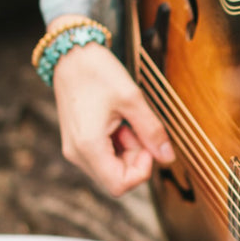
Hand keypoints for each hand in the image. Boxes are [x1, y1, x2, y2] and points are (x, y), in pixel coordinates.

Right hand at [50, 31, 173, 196]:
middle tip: (138, 126)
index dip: (142, 170)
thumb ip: (152, 131)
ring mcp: (76, 149)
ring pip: (112, 167)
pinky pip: (105, 155)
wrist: (71, 54)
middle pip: (117, 178)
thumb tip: (168, 157)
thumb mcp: (132, 99)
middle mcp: (77, 153)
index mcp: (88, 147)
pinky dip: (119, 143)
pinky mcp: (79, 142)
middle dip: (136, 157)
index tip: (148, 143)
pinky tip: (119, 120)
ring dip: (129, 148)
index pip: (120, 186)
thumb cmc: (98, 72)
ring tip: (127, 119)